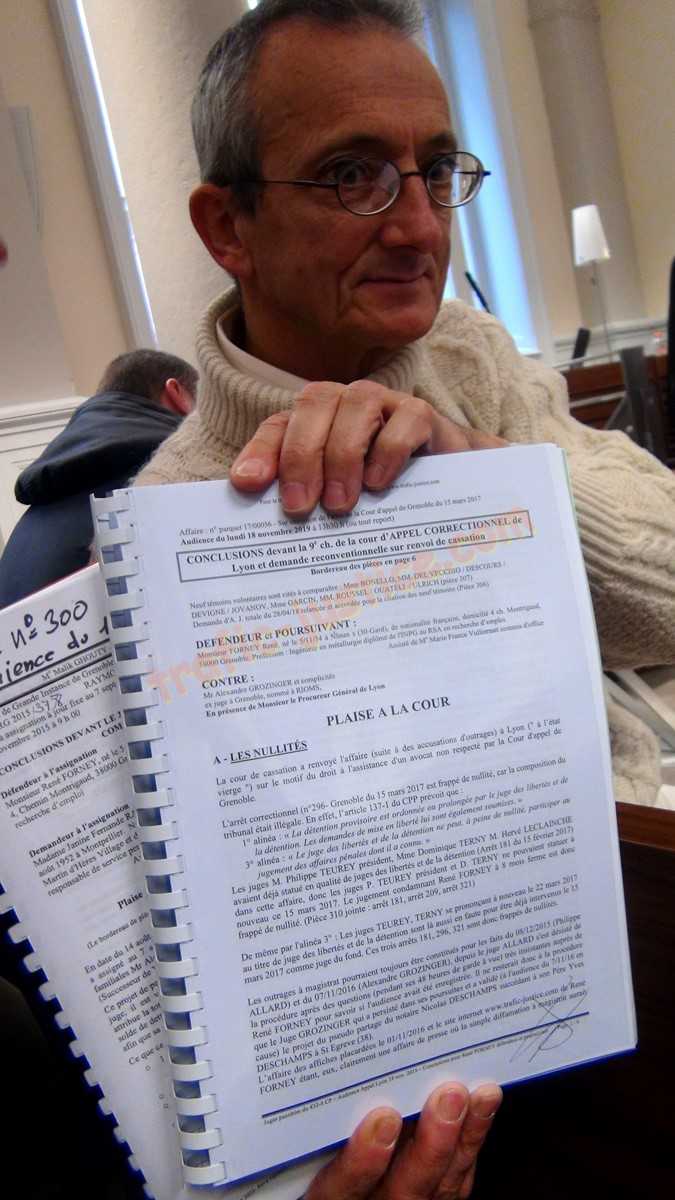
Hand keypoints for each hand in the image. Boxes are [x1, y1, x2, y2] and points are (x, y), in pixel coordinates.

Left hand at [229, 380, 507, 516]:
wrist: (448, 487)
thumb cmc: (382, 495)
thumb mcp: (338, 502)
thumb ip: (308, 504)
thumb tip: (266, 533)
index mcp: (315, 422)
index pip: (279, 426)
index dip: (261, 452)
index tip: (247, 484)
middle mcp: (345, 404)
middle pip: (313, 405)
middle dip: (301, 456)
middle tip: (300, 507)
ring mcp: (385, 404)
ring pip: (356, 404)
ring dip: (343, 454)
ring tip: (340, 504)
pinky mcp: (422, 414)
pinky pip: (405, 419)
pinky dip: (388, 451)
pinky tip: (378, 484)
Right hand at [304, 1082, 501, 1199]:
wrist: (363, 1182)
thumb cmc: (325, 1153)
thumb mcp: (314, 1146)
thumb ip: (326, 1121)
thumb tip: (334, 1063)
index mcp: (332, 1196)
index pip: (341, 1189)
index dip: (361, 1160)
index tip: (383, 1119)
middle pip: (402, 1191)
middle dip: (430, 1146)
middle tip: (448, 1097)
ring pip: (440, 1186)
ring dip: (463, 1138)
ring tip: (480, 1094)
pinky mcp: (435, 1195)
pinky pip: (457, 1179)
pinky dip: (472, 1141)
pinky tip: (483, 1106)